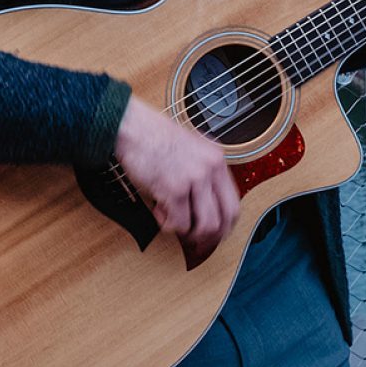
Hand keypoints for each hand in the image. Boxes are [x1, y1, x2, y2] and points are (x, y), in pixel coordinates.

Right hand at [114, 96, 238, 262]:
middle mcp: (210, 168)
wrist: (131, 127)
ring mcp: (194, 179)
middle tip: (194, 239)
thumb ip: (203, 172)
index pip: (234, 203)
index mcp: (217, 158)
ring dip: (187, 231)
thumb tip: (205, 206)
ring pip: (205, 225)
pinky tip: (158, 211)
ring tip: (171, 219)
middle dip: (210, 236)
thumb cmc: (153, 137)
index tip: (214, 233)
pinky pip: (179, 223)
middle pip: (224, 219)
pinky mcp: (174, 189)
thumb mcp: (192, 148)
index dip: (224, 225)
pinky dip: (167, 224)